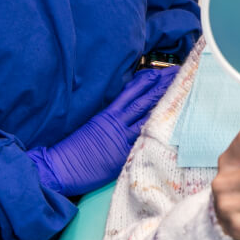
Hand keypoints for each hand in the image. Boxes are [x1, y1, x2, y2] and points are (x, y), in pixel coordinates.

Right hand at [28, 66, 177, 196]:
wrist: (59, 167)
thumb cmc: (72, 149)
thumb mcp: (91, 127)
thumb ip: (109, 119)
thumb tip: (127, 114)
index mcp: (107, 113)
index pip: (131, 91)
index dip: (147, 80)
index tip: (161, 72)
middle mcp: (115, 122)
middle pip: (144, 99)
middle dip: (162, 85)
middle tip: (179, 74)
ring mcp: (120, 138)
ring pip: (147, 116)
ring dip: (164, 102)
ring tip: (180, 90)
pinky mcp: (122, 155)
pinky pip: (142, 140)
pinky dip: (155, 130)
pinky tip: (170, 122)